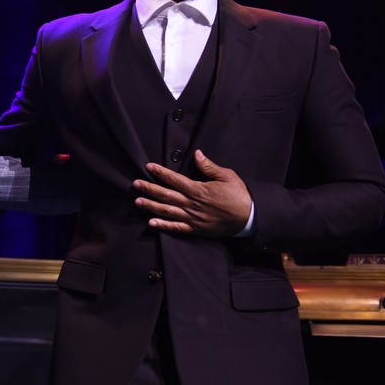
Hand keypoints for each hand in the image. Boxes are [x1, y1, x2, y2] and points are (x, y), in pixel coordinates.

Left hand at [132, 150, 250, 236]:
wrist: (249, 218)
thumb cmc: (239, 195)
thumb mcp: (227, 176)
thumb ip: (209, 166)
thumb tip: (196, 154)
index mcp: (198, 189)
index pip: (174, 179)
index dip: (160, 172)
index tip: (148, 166)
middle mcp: (192, 204)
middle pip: (166, 195)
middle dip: (149, 189)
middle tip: (135, 184)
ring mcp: (192, 218)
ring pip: (167, 211)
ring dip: (151, 206)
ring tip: (137, 201)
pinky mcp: (196, 229)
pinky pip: (177, 228)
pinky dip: (163, 225)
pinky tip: (152, 223)